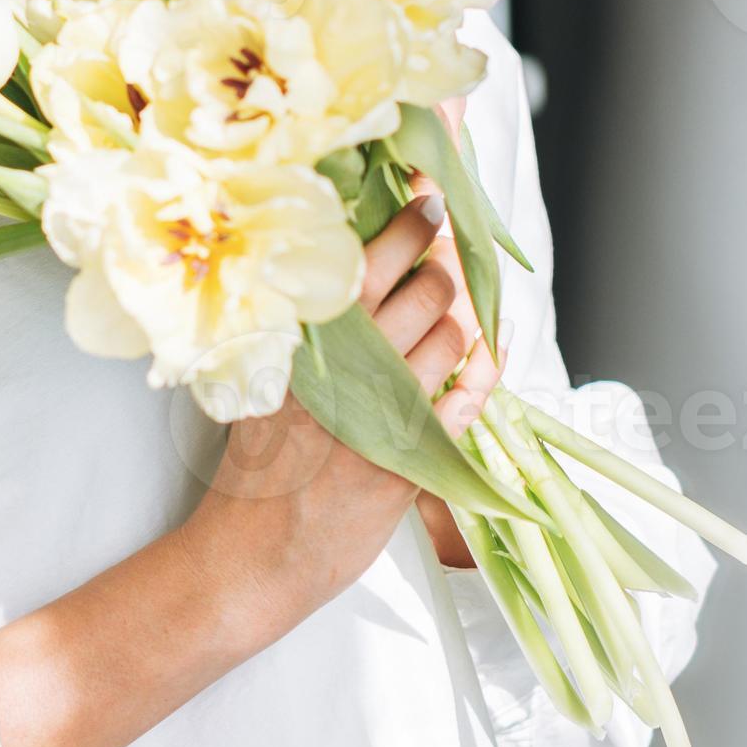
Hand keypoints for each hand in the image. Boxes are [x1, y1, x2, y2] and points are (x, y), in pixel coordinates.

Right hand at [187, 181, 500, 637]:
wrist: (258, 552)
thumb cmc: (261, 465)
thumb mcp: (268, 381)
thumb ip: (308, 330)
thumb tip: (355, 269)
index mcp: (304, 336)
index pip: (366, 254)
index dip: (410, 218)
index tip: (430, 195)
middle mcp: (346, 362)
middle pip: (426, 284)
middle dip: (446, 262)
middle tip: (445, 252)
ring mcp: (382, 406)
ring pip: (454, 336)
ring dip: (465, 320)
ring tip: (454, 314)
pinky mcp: (413, 453)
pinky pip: (470, 398)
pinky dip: (486, 373)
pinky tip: (489, 359)